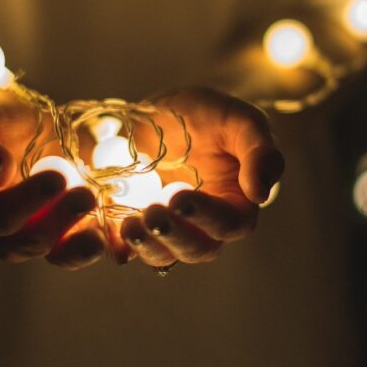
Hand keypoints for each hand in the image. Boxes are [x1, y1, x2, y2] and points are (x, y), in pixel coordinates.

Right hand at [0, 89, 106, 268]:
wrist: (41, 124)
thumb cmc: (1, 120)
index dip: (23, 204)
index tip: (55, 179)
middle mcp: (6, 232)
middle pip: (26, 243)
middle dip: (57, 222)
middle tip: (86, 194)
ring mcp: (42, 237)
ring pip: (57, 256)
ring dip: (80, 246)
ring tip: (101, 233)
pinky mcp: (74, 235)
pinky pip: (88, 251)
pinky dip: (106, 248)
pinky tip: (121, 242)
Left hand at [118, 87, 283, 266]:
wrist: (165, 112)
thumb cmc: (210, 115)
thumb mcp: (240, 121)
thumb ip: (260, 152)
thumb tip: (260, 194)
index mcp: (235, 205)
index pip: (230, 225)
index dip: (208, 217)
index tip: (182, 198)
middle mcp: (203, 226)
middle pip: (196, 249)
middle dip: (173, 237)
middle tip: (152, 214)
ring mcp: (168, 228)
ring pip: (161, 254)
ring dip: (146, 246)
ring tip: (128, 226)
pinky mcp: (136, 223)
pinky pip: (127, 246)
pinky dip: (116, 245)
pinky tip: (106, 235)